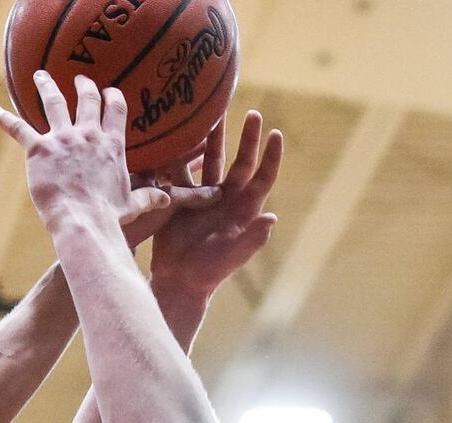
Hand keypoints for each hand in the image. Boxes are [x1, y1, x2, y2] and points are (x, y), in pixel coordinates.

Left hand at [0, 73, 171, 234]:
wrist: (83, 221)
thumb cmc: (108, 217)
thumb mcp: (132, 205)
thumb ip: (149, 197)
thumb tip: (169, 199)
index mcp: (111, 144)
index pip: (115, 109)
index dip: (111, 97)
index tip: (108, 92)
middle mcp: (88, 134)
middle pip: (86, 99)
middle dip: (82, 86)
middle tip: (79, 79)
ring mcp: (63, 139)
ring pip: (53, 102)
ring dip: (46, 86)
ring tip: (40, 76)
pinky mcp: (39, 149)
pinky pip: (18, 128)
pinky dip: (4, 119)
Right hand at [149, 111, 283, 296]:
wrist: (180, 280)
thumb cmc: (210, 272)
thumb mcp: (233, 257)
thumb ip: (252, 239)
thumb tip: (272, 218)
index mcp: (244, 208)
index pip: (263, 177)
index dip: (271, 156)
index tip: (275, 134)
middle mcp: (226, 197)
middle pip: (239, 161)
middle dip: (246, 137)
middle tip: (252, 112)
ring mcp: (203, 197)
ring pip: (210, 161)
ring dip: (211, 139)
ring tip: (211, 115)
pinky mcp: (180, 200)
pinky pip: (180, 173)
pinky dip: (178, 156)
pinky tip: (176, 138)